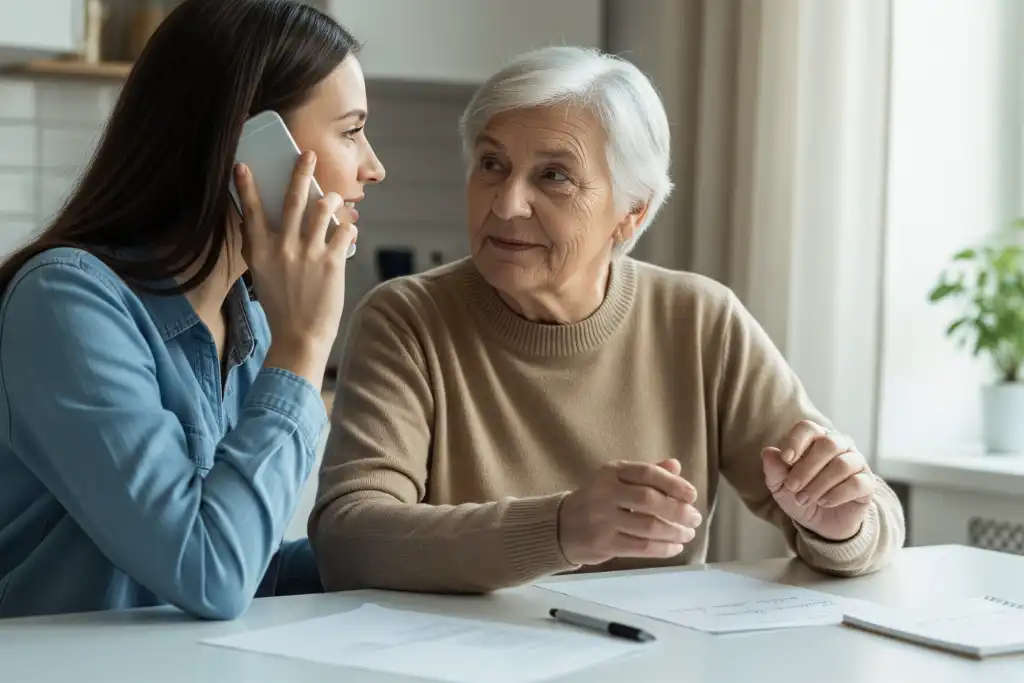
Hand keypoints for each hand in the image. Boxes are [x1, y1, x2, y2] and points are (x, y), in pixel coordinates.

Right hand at [234, 151, 356, 382]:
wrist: (299, 337)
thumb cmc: (281, 307)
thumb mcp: (262, 276)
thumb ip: (262, 249)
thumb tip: (261, 225)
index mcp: (261, 251)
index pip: (250, 212)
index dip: (246, 187)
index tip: (243, 165)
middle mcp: (283, 248)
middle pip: (292, 200)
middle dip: (301, 173)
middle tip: (308, 155)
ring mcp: (308, 253)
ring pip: (323, 210)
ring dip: (332, 199)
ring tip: (335, 198)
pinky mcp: (332, 262)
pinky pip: (344, 232)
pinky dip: (348, 228)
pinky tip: (350, 230)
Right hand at [557, 459, 701, 565]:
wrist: (562, 526)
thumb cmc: (599, 500)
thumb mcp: (618, 480)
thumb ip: (647, 473)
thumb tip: (676, 465)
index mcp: (611, 472)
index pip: (647, 473)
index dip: (674, 483)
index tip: (692, 495)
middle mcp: (605, 492)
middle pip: (649, 500)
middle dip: (678, 511)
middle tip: (695, 518)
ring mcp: (603, 519)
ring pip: (648, 527)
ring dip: (674, 532)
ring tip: (688, 534)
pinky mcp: (604, 543)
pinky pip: (641, 547)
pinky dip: (663, 548)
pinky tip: (675, 547)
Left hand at [762, 420, 874, 541]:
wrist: (821, 523)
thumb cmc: (800, 495)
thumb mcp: (780, 486)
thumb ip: (774, 469)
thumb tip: (768, 453)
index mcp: (816, 439)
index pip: (808, 428)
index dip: (797, 441)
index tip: (786, 459)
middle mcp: (839, 445)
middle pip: (828, 444)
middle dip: (806, 468)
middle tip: (792, 487)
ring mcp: (856, 463)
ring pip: (842, 464)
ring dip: (819, 484)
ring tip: (804, 499)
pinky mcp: (868, 484)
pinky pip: (857, 483)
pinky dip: (836, 494)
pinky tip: (823, 502)